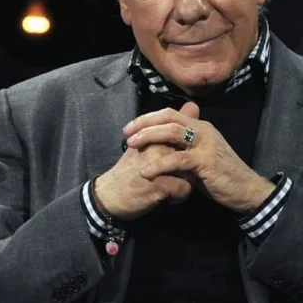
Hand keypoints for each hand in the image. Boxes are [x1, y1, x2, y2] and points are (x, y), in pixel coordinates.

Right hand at [94, 103, 198, 220]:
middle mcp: (159, 147)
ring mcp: (160, 165)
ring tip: (170, 187)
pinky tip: (168, 198)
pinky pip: (184, 189)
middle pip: (190, 157)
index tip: (174, 162)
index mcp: (156, 137)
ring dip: (184, 183)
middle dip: (188, 168)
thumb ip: (169, 127)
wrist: (109, 194)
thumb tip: (193, 105)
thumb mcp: (146, 144)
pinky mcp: (161, 185)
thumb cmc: (129, 170)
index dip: (184, 153)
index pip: (185, 139)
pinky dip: (178, 196)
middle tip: (174, 176)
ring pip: (191, 174)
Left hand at [123, 103, 275, 213]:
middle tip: (126, 133)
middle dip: (145, 123)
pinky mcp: (206, 162)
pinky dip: (160, 165)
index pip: (171, 114)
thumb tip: (164, 147)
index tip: (131, 127)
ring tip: (132, 145)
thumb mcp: (200, 158)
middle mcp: (203, 130)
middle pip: (169, 118)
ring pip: (173, 133)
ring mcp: (205, 144)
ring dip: (149, 137)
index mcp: (201, 127)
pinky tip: (145, 172)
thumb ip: (185, 149)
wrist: (246, 190)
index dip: (149, 118)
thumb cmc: (222, 176)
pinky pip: (178, 159)